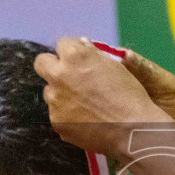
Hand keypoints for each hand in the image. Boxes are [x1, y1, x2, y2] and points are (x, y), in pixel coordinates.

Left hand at [34, 37, 172, 156]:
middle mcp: (59, 75)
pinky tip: (86, 120)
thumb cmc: (129, 95)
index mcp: (74, 56)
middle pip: (42, 63)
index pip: (62, 44)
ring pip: (50, 91)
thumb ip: (92, 55)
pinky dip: (68, 115)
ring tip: (84, 105)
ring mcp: (55, 100)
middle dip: (52, 66)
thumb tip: (81, 46)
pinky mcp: (56, 122)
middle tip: (67, 76)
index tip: (80, 61)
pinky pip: (58, 113)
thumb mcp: (113, 66)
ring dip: (61, 94)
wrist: (132, 130)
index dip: (72, 52)